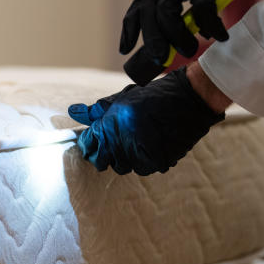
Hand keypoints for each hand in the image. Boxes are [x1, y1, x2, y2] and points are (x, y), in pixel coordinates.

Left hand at [67, 66, 224, 174]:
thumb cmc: (154, 95)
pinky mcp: (159, 162)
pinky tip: (150, 144)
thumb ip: (96, 110)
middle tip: (118, 140)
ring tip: (137, 139)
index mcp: (113, 123)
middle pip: (104, 160)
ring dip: (126, 157)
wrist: (190, 99)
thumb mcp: (122, 99)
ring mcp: (142, 153)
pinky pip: (142, 168)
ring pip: (123, 166)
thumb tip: (73, 111)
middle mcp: (125, 140)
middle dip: (107, 152)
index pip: (89, 145)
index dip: (90, 144)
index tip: (95, 142)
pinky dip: (144, 160)